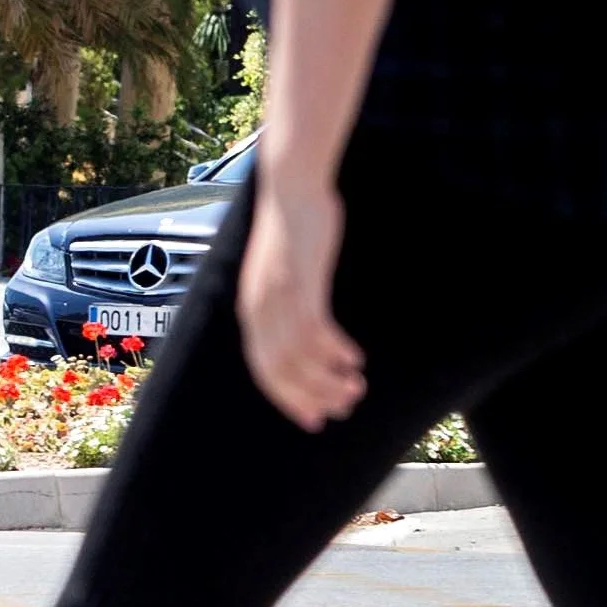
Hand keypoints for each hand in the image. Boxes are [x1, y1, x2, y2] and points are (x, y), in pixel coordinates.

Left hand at [236, 171, 366, 430]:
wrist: (291, 187)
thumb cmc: (293, 227)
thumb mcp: (283, 270)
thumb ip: (286, 299)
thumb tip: (300, 324)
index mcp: (251, 310)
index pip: (264, 370)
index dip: (289, 398)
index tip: (314, 418)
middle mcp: (258, 309)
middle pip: (279, 371)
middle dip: (310, 397)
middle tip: (340, 410)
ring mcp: (278, 297)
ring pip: (299, 356)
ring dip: (327, 379)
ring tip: (355, 390)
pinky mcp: (300, 282)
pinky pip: (316, 330)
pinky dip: (334, 350)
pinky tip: (354, 360)